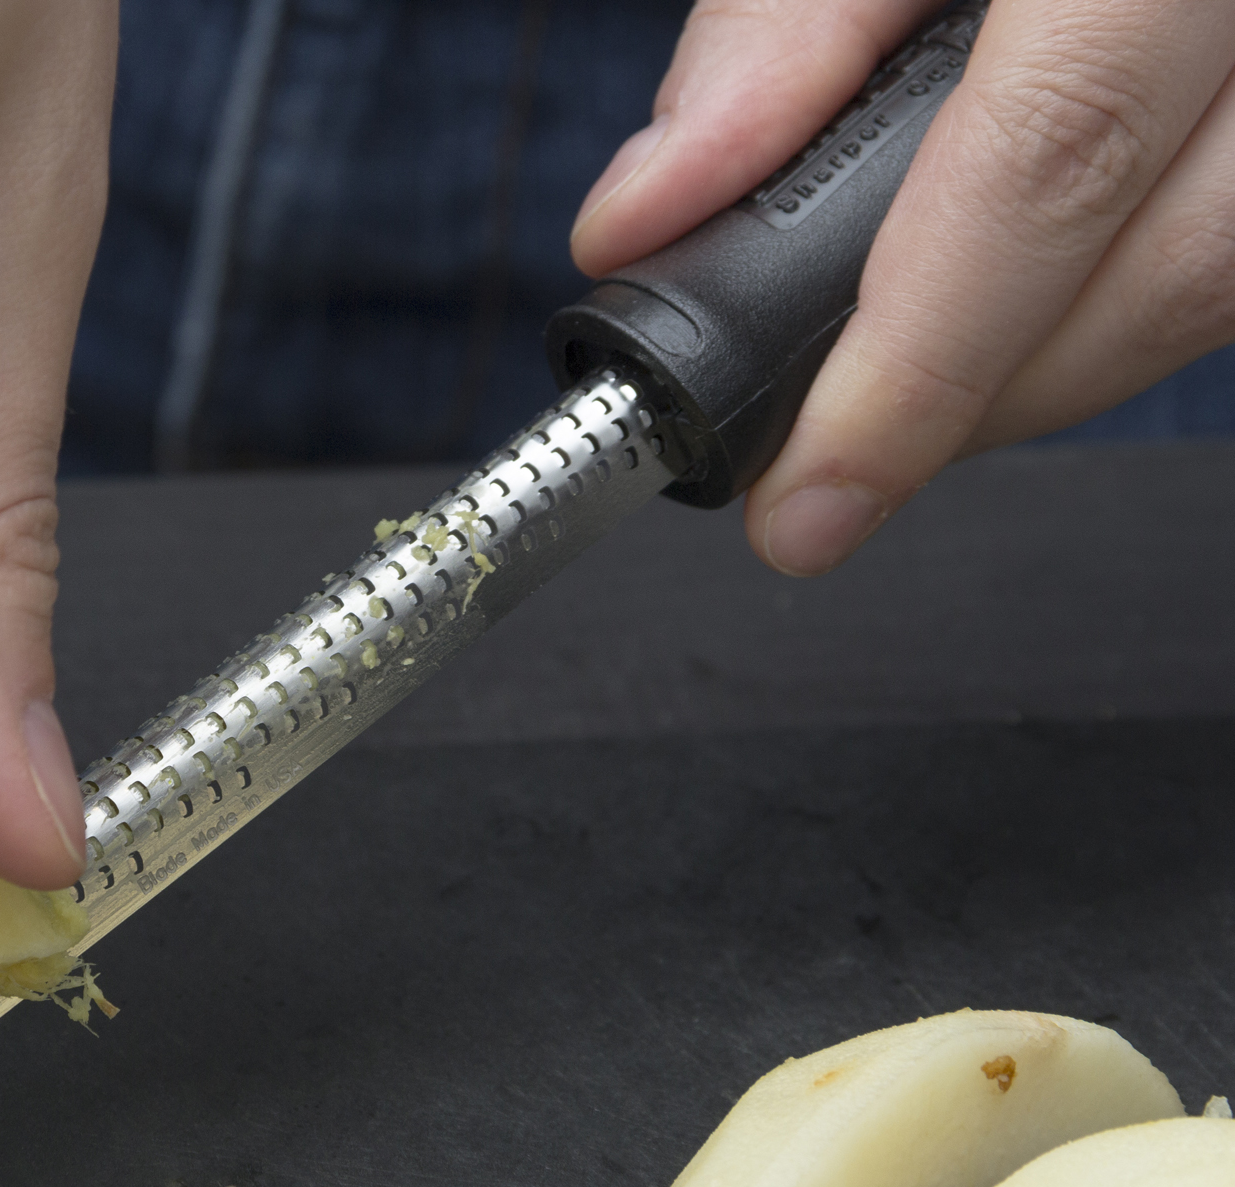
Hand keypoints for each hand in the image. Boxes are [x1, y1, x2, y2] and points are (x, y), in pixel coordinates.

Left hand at [570, 0, 1234, 574]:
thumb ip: (776, 29)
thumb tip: (649, 215)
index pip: (1053, 157)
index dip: (922, 364)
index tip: (812, 499)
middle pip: (1169, 264)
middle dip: (977, 398)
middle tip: (836, 451)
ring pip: (1225, 279)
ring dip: (1050, 361)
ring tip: (912, 372)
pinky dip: (1112, 294)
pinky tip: (1019, 292)